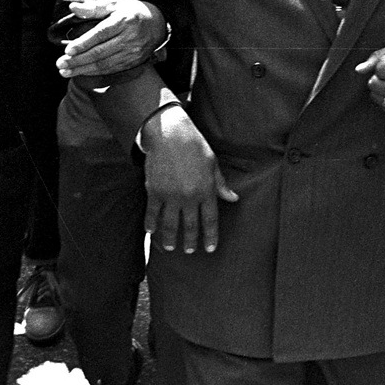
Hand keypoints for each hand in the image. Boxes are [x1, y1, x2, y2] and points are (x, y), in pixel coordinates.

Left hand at [56, 0, 165, 78]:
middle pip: (100, 52)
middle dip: (78, 60)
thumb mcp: (114, 4)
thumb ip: (93, 7)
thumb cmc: (131, 11)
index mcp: (124, 20)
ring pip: (105, 64)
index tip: (68, 50)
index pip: (100, 34)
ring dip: (83, 70)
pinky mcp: (134, 62)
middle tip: (60, 64)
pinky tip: (82, 73)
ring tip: (65, 71)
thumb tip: (73, 7)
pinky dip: (95, 73)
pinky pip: (112, 69)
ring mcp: (132, 52)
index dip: (83, 43)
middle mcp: (129, 38)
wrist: (158, 24)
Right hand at [141, 105, 237, 253]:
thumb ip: (221, 184)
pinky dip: (150, 224)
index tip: (209, 249)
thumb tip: (233, 198)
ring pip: (170, 224)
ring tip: (170, 247)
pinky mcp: (155, 190)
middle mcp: (189, 196)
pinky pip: (152, 213)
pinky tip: (150, 232)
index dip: (210, 236)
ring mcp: (171, 195)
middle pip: (190, 226)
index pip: (210, 220)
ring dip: (170, 238)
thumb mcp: (213, 164)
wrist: (170, 134)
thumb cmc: (194, 146)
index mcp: (206, 190)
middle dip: (190, 241)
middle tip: (189, 251)